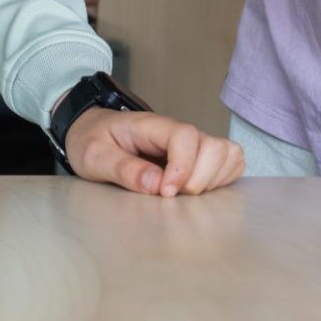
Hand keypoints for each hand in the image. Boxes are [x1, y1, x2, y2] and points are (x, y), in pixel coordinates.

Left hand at [63, 107, 244, 196]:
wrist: (90, 131)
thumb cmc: (92, 140)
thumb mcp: (93, 156)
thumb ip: (123, 169)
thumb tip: (156, 184)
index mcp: (152, 126)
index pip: (185, 136)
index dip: (182, 167)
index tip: (165, 192)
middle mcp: (178, 132)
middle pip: (214, 146)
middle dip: (200, 179)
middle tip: (172, 194)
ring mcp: (192, 143)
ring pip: (227, 153)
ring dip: (214, 179)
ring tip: (186, 193)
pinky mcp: (199, 156)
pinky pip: (229, 162)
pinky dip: (223, 179)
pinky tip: (199, 190)